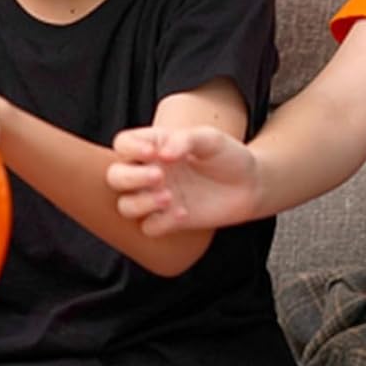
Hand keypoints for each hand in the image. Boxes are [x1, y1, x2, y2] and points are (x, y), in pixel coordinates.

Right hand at [107, 125, 262, 234]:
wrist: (251, 184)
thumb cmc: (227, 156)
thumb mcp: (210, 138)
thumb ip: (185, 140)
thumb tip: (162, 155)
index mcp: (156, 145)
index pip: (124, 144)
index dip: (130, 148)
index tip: (152, 152)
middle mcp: (150, 171)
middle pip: (115, 176)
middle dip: (131, 177)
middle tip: (160, 175)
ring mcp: (157, 197)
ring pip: (126, 205)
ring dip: (141, 202)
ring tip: (170, 196)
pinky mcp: (168, 220)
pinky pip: (149, 227)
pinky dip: (160, 222)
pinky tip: (183, 212)